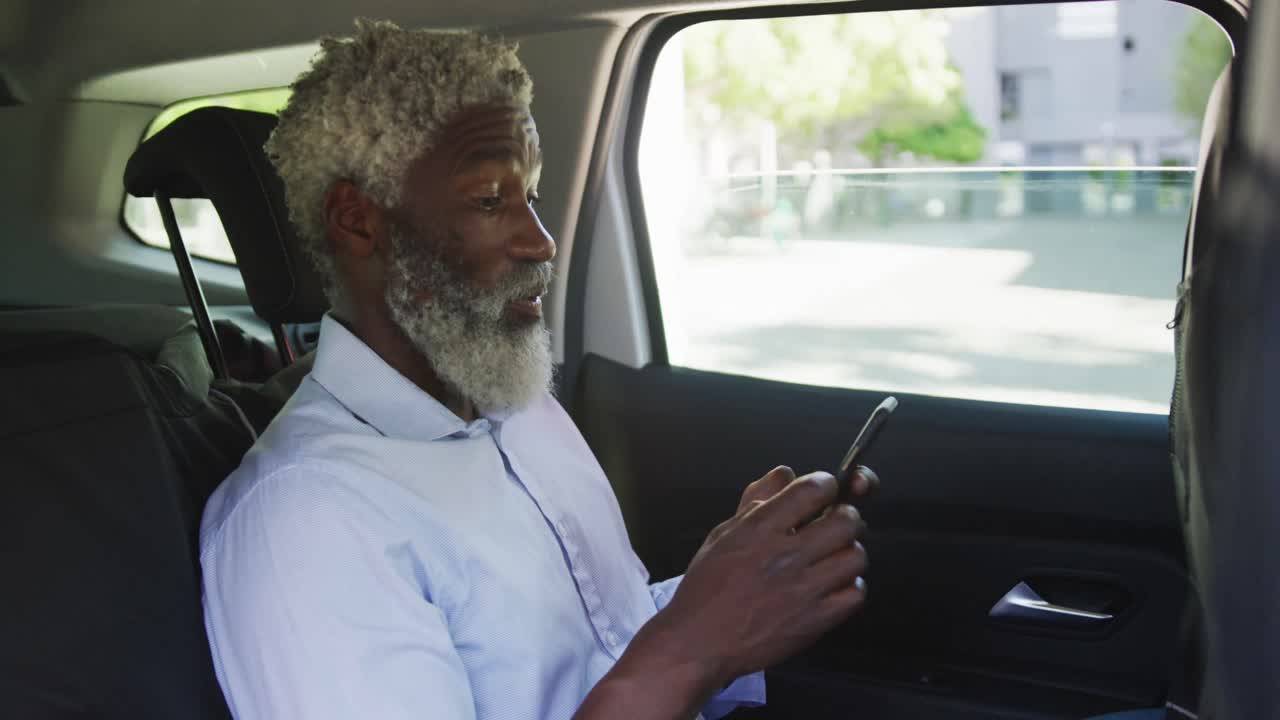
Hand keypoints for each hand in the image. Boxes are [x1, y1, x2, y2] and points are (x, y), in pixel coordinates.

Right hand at [635, 468, 869, 689]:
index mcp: (760, 529)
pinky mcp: (815, 621)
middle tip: (836, 524)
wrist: (700, 643)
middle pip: (846, 521)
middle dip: (846, 517)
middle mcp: (784, 555)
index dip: (827, 484)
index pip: (813, 489)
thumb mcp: (723, 533)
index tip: (826, 489)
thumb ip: (756, 498)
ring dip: (848, 553)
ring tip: (833, 558)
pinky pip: (855, 594)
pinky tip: (832, 586)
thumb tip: (786, 473)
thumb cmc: (708, 587)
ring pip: (855, 556)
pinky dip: (849, 587)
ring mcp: (803, 590)